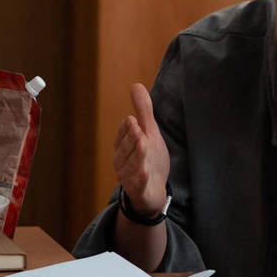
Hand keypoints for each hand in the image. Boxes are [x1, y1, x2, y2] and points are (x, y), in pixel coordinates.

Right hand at [112, 83, 169, 215]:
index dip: (128, 129)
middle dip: (132, 139)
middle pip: (127, 149)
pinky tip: (145, 172)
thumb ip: (143, 111)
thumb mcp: (149, 133)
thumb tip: (136, 84)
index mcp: (123, 147)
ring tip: (143, 144)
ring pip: (132, 164)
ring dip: (137, 155)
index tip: (133, 120)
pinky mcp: (139, 191)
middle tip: (137, 128)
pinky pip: (138, 185)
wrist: (153, 191)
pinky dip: (140, 179)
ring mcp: (129, 177)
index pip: (124, 135)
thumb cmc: (149, 159)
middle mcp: (123, 161)